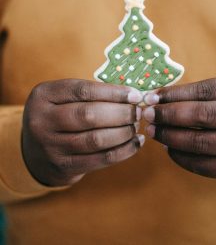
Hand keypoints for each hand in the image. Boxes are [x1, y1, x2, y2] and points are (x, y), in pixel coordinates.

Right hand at [22, 79, 143, 186]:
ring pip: (96, 139)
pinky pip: (101, 159)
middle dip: (121, 113)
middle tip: (137, 112)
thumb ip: (91, 95)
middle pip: (89, 115)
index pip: (83, 90)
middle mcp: (42, 120)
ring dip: (124, 132)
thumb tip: (131, 95)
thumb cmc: (59, 117)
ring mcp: (51, 146)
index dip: (113, 92)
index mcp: (44, 95)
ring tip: (135, 126)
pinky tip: (136, 143)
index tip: (135, 94)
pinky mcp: (64, 166)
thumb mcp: (63, 99)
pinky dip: (124, 151)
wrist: (34, 153)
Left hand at [142, 78, 215, 178]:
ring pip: (201, 142)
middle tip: (148, 115)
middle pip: (204, 115)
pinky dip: (180, 157)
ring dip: (170, 137)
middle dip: (170, 115)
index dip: (175, 94)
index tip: (152, 97)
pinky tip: (168, 148)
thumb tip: (158, 99)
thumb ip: (199, 94)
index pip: (206, 91)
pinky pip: (203, 165)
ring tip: (153, 131)